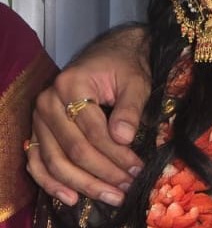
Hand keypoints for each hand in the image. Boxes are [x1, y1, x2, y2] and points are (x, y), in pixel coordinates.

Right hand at [26, 25, 149, 206]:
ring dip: (82, 184)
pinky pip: (37, 161)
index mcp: (71, 84)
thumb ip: (130, 108)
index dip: (116, 154)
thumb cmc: (125, 66)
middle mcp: (48, 102)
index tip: (137, 169)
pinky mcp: (38, 130)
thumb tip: (123, 139)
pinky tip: (71, 197)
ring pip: (55, 160)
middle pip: (73, 149)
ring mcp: (38, 117)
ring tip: (110, 196)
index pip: (93, 131)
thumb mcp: (136, 81)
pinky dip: (51, 182)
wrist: (110, 52)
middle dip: (102, 172)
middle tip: (126, 187)